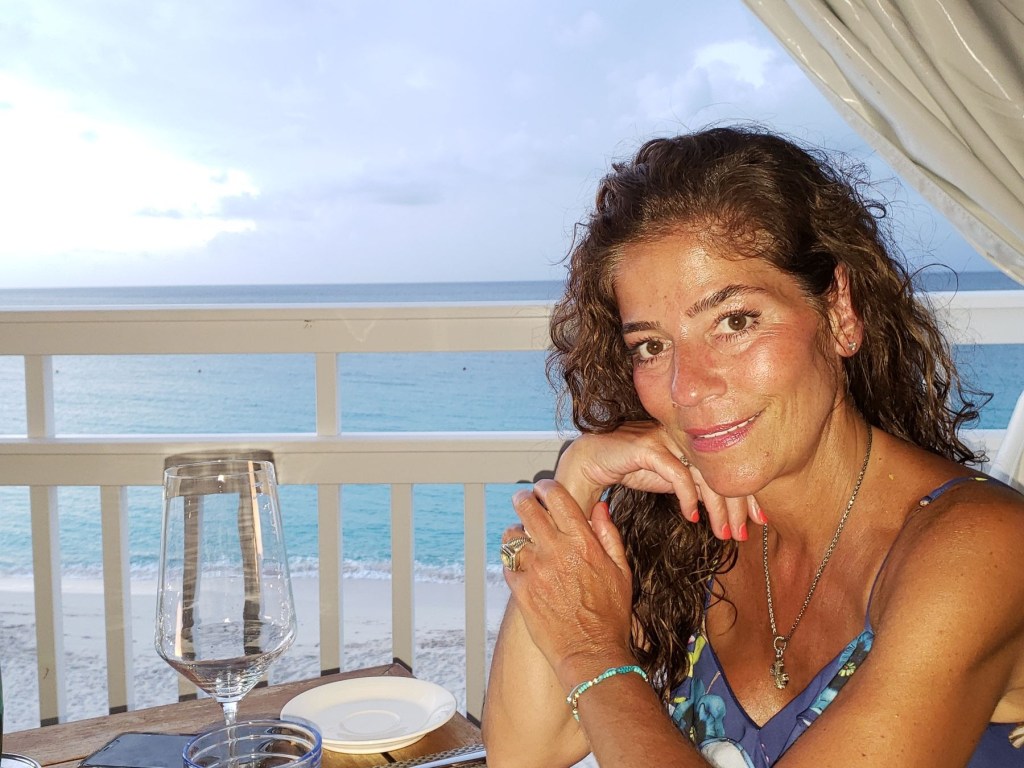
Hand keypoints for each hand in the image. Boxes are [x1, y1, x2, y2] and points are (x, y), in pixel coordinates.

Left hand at [504, 479, 635, 682]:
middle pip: (527, 508)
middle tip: (524, 500)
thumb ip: (608, 535)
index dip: (547, 487)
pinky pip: (508, 564)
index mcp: (583, 542)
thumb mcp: (621, 571)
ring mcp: (536, 571)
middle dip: (523, 499)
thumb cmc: (611, 615)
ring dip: (515, 532)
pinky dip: (512, 561)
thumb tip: (599, 507)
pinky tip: (522, 564)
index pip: (557, 498)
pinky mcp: (521, 590)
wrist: (592, 653)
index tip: (544, 488)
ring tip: (521, 535)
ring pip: (511, 535)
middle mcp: (556, 551)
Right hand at [556, 422, 763, 539]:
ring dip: (717, 507)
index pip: (728, 464)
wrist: (588, 460)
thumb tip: (722, 506)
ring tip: (724, 533)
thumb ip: (693, 484)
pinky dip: (688, 497)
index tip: (761, 519)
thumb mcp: (668, 479)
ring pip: (704, 473)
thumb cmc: (628, 467)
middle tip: (747, 533)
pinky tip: (692, 517)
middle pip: (722, 467)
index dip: (747, 492)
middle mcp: (683, 434)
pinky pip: (677, 474)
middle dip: (739, 504)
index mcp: (692, 439)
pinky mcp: (648, 446)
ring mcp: (666, 438)